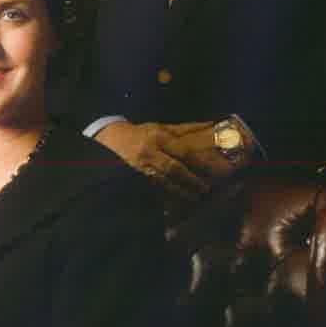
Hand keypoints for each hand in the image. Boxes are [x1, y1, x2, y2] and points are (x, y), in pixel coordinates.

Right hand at [95, 120, 242, 197]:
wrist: (111, 139)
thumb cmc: (141, 133)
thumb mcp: (162, 127)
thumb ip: (186, 129)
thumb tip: (210, 125)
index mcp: (159, 137)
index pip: (183, 150)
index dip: (199, 161)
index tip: (214, 169)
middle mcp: (151, 152)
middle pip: (174, 168)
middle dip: (191, 180)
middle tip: (205, 189)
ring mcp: (142, 167)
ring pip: (164, 181)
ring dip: (181, 190)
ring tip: (195, 197)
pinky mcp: (136, 177)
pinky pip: (154, 187)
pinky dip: (166, 194)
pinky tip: (177, 201)